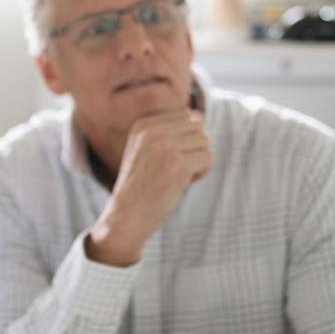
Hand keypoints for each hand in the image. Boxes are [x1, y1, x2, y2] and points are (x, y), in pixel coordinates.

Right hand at [87, 110, 211, 266]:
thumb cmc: (141, 188)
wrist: (126, 217)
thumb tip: (200, 116)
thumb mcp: (148, 152)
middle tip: (176, 170)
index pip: (184, 116)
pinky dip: (202, 173)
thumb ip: (172, 132)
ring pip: (204, 142)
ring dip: (199, 162)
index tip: (168, 159)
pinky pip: (208, 158)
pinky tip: (184, 183)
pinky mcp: (177, 163)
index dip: (185, 140)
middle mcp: (152, 131)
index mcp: (143, 125)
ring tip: (179, 177)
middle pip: (197, 128)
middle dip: (194, 150)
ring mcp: (164, 146)